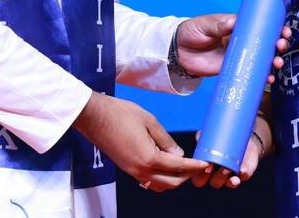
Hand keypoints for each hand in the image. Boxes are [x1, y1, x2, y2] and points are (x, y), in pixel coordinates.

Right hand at [72, 92, 207, 190]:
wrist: (94, 117)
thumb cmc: (120, 114)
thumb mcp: (149, 121)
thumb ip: (166, 140)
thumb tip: (178, 154)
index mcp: (149, 158)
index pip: (178, 167)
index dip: (194, 166)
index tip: (205, 164)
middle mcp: (141, 170)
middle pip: (171, 182)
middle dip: (187, 176)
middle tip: (197, 166)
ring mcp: (132, 171)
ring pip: (159, 185)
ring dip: (173, 179)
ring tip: (182, 167)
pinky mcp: (126, 169)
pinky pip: (147, 181)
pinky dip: (159, 178)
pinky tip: (163, 167)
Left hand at [176, 14, 289, 79]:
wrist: (178, 51)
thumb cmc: (193, 31)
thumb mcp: (205, 25)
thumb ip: (218, 25)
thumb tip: (232, 22)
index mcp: (237, 25)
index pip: (260, 25)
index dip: (274, 27)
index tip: (283, 30)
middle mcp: (242, 40)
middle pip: (265, 42)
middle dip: (277, 44)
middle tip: (281, 45)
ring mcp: (239, 55)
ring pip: (261, 59)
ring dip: (273, 61)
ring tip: (277, 63)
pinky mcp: (233, 69)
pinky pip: (250, 73)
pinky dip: (261, 77)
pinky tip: (268, 79)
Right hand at [192, 118, 269, 188]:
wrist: (240, 135)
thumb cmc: (220, 138)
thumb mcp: (210, 136)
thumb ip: (202, 136)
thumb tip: (200, 136)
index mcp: (207, 171)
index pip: (199, 180)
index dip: (200, 176)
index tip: (204, 165)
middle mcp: (219, 176)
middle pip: (215, 183)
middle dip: (216, 177)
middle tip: (217, 166)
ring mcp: (233, 175)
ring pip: (229, 183)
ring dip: (229, 179)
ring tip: (228, 168)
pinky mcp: (245, 172)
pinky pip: (244, 176)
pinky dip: (243, 174)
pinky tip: (242, 171)